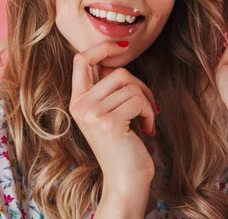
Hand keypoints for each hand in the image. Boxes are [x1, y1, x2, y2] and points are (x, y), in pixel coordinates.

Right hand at [69, 41, 159, 190]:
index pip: (81, 59)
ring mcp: (92, 113)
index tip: (123, 46)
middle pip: (117, 71)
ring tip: (146, 119)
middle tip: (147, 105)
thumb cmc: (124, 144)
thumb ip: (107, 86)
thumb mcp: (110, 111)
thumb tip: (117, 55)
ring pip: (130, 85)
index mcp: (77, 100)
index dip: (102, 47)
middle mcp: (80, 105)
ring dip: (147, 102)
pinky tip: (148, 129)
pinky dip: (150, 113)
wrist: (125, 180)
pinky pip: (138, 100)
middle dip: (140, 85)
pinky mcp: (108, 122)